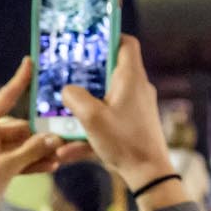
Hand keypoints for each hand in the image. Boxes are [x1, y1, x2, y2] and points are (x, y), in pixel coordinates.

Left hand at [0, 59, 93, 195]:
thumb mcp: (5, 168)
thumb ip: (30, 151)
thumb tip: (54, 138)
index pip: (3, 99)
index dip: (18, 81)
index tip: (30, 63)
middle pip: (18, 127)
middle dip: (40, 133)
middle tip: (63, 135)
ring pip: (20, 145)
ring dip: (40, 151)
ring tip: (60, 155)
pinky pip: (17, 160)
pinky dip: (31, 163)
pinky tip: (51, 166)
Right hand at [60, 36, 174, 193]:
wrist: (148, 174)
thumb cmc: (124, 141)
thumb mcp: (91, 117)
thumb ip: (74, 97)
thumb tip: (67, 90)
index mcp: (131, 78)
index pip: (126, 43)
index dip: (109, 36)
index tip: (88, 40)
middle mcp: (137, 88)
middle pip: (111, 69)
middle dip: (86, 74)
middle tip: (66, 75)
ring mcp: (136, 106)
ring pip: (106, 96)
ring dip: (84, 106)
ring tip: (63, 115)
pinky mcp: (133, 123)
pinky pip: (107, 118)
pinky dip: (90, 129)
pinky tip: (68, 149)